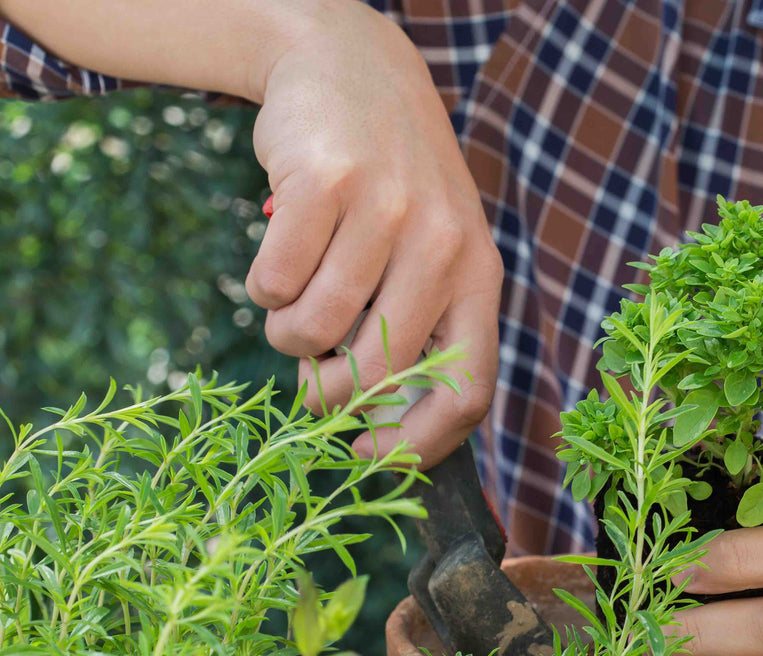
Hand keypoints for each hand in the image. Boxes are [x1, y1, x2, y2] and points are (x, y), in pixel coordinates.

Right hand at [246, 3, 499, 466]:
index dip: (419, 444)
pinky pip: (273, 282)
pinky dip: (264, 286)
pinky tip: (281, 255)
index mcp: (480, 277)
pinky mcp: (324, 183)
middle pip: (378, 373)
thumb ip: (421, 329)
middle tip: (310, 379)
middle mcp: (443, 246)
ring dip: (287, 336)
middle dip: (328, 395)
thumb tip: (378, 431)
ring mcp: (385, 212)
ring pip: (314, 331)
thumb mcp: (435, 253)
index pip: (468, 390)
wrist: (352, 72)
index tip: (369, 457)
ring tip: (294, 305)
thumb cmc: (394, 189)